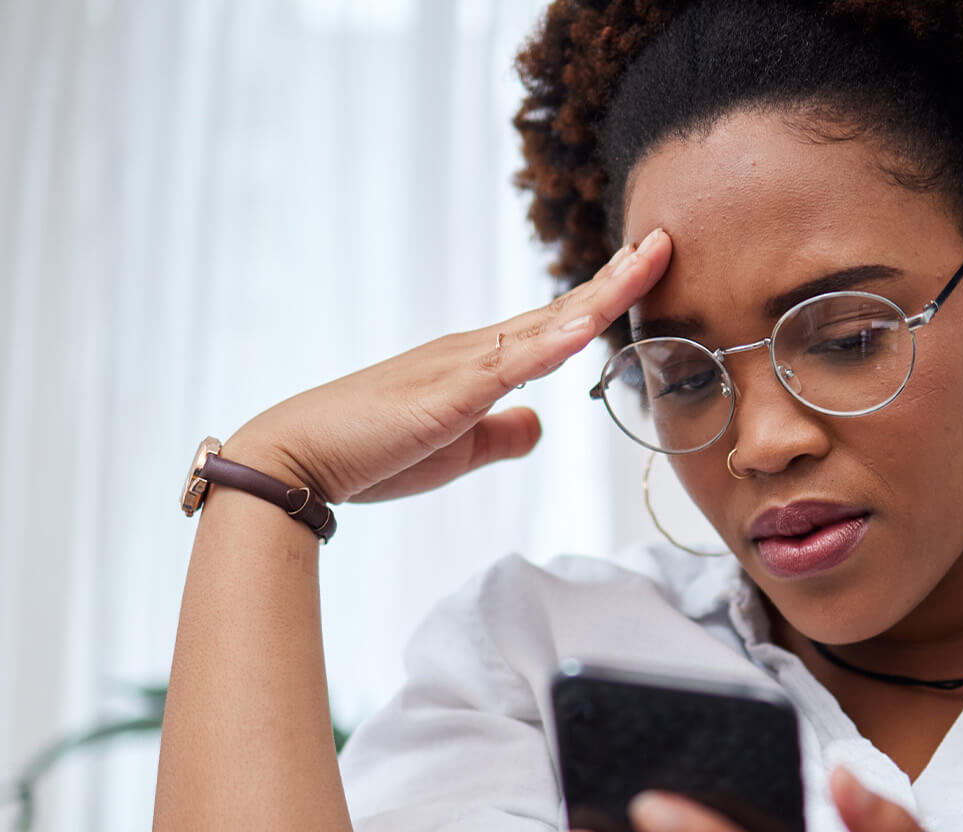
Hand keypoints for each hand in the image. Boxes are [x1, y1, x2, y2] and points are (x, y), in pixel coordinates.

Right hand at [226, 228, 669, 502]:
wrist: (297, 458)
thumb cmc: (369, 452)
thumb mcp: (456, 449)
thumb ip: (501, 435)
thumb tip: (541, 427)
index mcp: (478, 363)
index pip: (554, 323)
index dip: (603, 297)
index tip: (646, 268)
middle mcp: (473, 350)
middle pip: (560, 309)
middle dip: (617, 279)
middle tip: (665, 241)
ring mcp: (461, 366)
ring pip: (544, 324)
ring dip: (599, 294)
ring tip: (646, 262)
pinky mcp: (446, 395)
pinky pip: (508, 365)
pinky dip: (550, 343)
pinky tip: (585, 326)